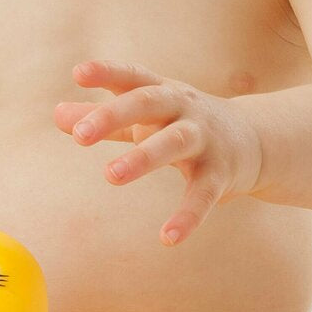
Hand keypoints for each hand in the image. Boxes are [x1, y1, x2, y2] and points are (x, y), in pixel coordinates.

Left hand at [54, 60, 262, 245]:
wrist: (254, 140)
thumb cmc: (186, 125)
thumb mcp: (148, 117)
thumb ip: (105, 118)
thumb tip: (56, 115)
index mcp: (162, 93)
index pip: (133, 77)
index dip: (107, 73)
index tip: (78, 73)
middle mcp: (183, 109)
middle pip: (148, 104)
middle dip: (113, 116)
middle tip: (80, 136)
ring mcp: (204, 140)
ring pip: (173, 143)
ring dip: (143, 157)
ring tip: (111, 176)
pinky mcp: (221, 173)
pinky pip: (202, 195)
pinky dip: (187, 216)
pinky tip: (168, 238)